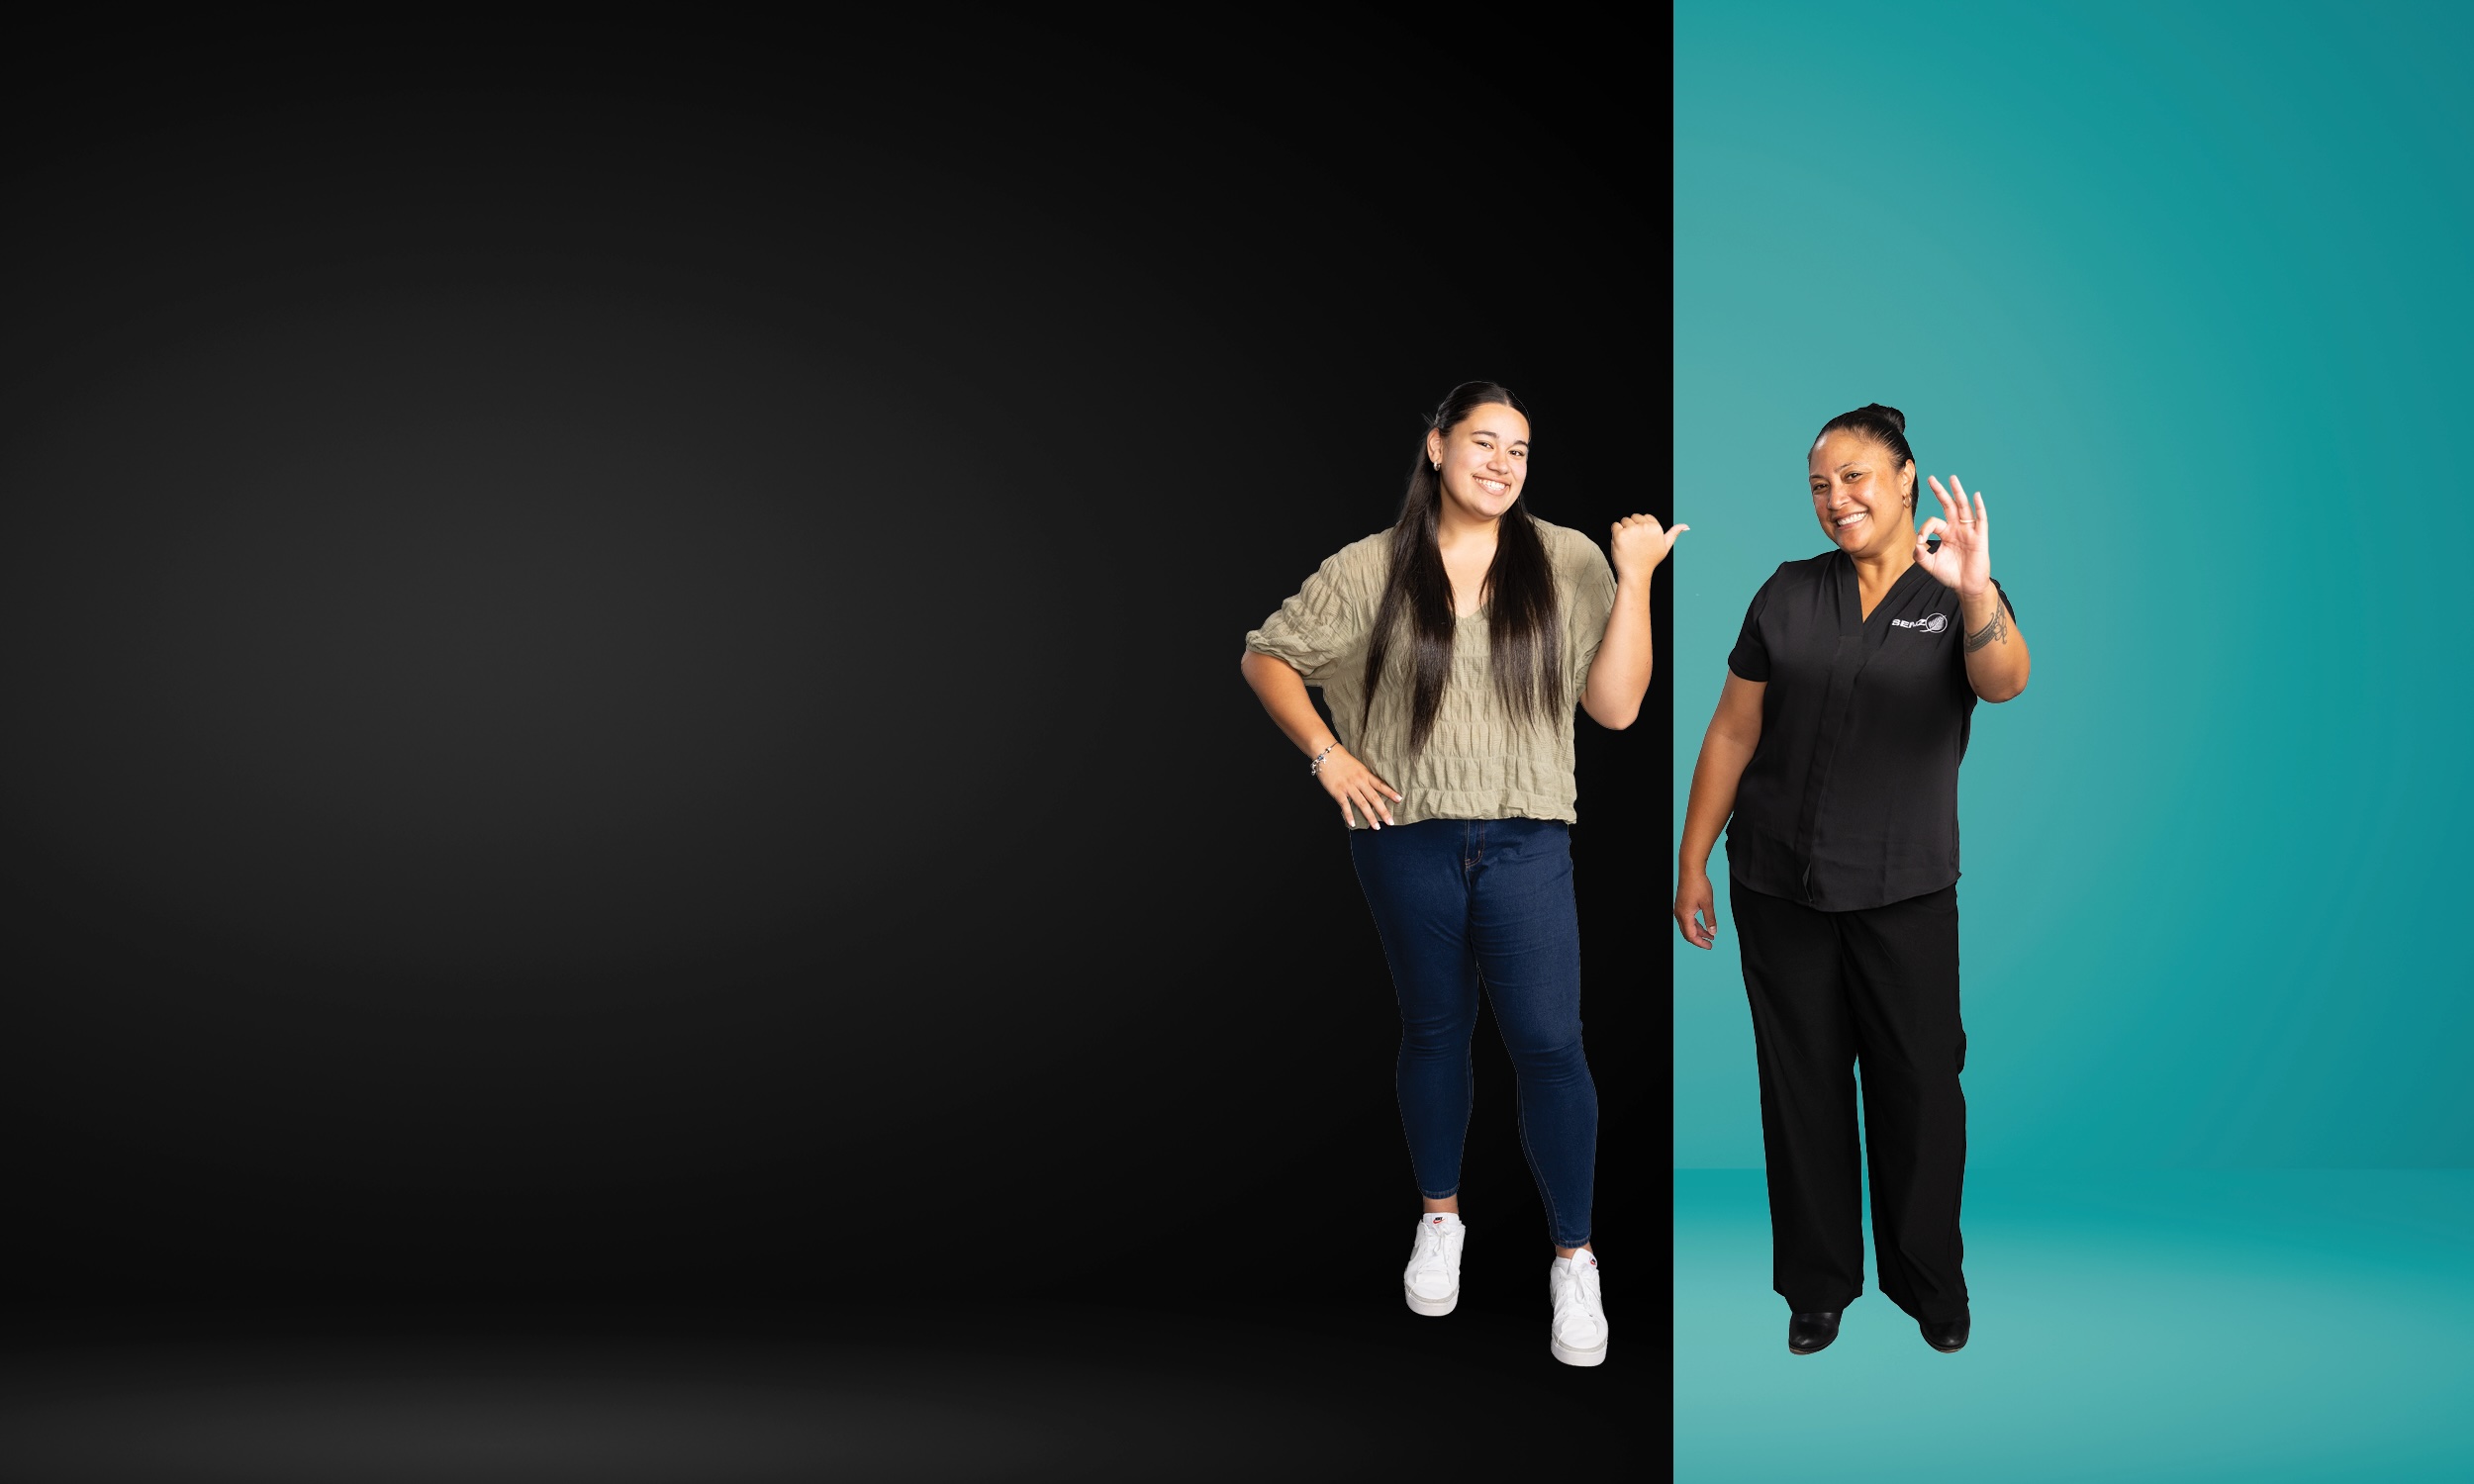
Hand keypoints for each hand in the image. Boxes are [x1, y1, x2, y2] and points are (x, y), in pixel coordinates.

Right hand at [1317, 746, 1401, 828]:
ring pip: (1362, 804)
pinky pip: (1345, 805)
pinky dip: (1349, 815)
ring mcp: (1348, 787)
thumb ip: (1364, 776)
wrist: (1326, 754)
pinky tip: (1353, 823)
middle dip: (1383, 811)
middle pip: (1374, 798)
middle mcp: (1359, 781)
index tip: (1399, 800)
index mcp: (1365, 774)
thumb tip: (1371, 786)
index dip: (1390, 792)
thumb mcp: (1357, 765)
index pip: (1380, 784)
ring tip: (1376, 827)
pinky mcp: (1338, 791)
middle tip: (1391, 822)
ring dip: (1370, 816)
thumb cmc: (1341, 759)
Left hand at [1610, 513, 1686, 585]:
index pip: (1645, 516)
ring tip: (1629, 544)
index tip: (1642, 540)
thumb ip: (1674, 534)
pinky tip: (1621, 543)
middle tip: (1635, 543)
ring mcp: (1632, 530)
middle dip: (1632, 527)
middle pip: (1634, 517)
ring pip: (1624, 520)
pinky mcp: (1620, 534)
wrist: (1636, 573)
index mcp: (1656, 527)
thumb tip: (1686, 526)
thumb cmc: (1650, 560)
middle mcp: (1645, 527)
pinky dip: (1615, 533)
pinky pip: (1614, 525)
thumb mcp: (1665, 547)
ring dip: (1624, 530)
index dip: (1642, 527)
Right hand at [1675, 866, 1717, 948]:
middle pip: (1687, 933)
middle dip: (1699, 939)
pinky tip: (1704, 924)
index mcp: (1684, 915)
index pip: (1691, 936)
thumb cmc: (1698, 884)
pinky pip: (1687, 919)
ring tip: (1710, 934)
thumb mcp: (1708, 904)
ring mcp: (1679, 909)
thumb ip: (1710, 919)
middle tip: (1710, 943)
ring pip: (1687, 926)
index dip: (1700, 943)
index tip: (1710, 946)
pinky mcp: (1681, 905)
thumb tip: (1713, 932)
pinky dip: (1695, 924)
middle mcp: (1679, 913)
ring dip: (1698, 931)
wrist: (1690, 870)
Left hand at [1916, 476, 1991, 595]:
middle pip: (1948, 505)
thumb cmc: (1950, 574)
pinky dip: (1979, 507)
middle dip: (1940, 492)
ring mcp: (1969, 531)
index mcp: (1945, 533)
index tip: (1920, 541)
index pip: (1933, 522)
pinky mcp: (1980, 537)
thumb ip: (1920, 555)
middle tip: (1931, 478)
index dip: (1925, 529)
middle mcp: (1957, 528)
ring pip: (1963, 507)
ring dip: (1958, 492)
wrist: (1966, 586)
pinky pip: (1981, 519)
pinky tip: (1976, 495)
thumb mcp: (1930, 565)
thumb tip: (1915, 544)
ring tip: (1952, 478)